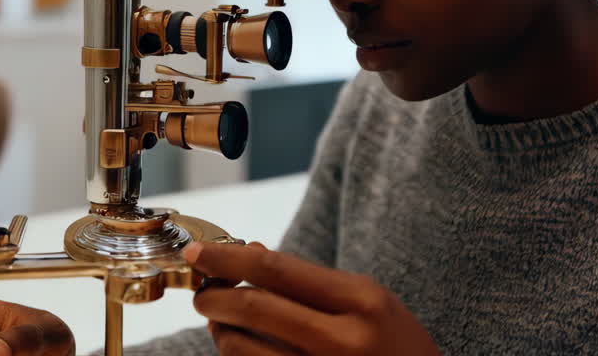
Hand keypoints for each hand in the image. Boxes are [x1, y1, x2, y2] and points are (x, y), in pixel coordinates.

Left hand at [184, 241, 440, 355]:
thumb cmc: (396, 347)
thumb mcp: (370, 301)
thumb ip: (311, 282)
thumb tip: (248, 253)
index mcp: (362, 301)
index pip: (278, 269)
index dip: (229, 257)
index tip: (200, 252)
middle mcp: (343, 341)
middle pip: (255, 308)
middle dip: (214, 296)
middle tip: (202, 292)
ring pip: (243, 350)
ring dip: (222, 332)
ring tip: (223, 323)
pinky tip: (241, 347)